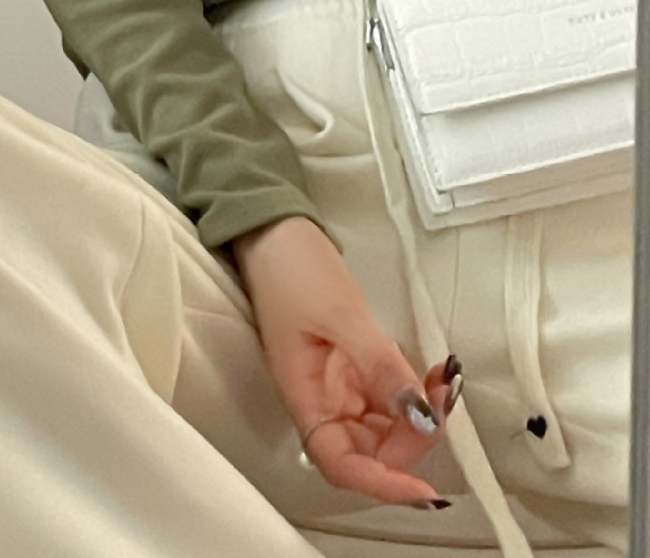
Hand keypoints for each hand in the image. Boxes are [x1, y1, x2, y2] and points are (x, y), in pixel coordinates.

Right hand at [232, 216, 458, 507]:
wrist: (275, 227)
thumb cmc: (292, 269)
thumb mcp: (341, 314)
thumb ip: (381, 366)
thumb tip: (423, 416)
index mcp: (304, 396)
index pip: (342, 464)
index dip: (382, 485)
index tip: (425, 491)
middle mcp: (321, 400)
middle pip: (370, 451)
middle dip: (413, 438)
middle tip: (442, 400)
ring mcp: (338, 384)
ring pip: (385, 426)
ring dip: (419, 415)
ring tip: (443, 381)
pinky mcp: (352, 366)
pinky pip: (389, 396)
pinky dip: (414, 392)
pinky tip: (431, 373)